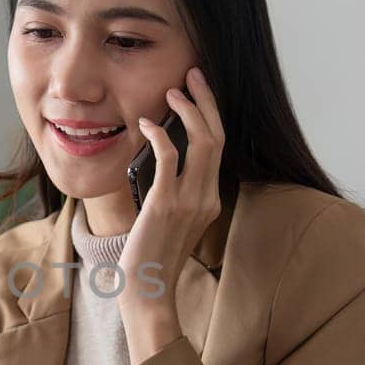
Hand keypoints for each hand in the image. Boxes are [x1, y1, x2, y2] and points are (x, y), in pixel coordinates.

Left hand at [118, 66, 225, 363]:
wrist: (148, 290)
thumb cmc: (151, 257)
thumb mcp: (170, 221)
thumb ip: (173, 193)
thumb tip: (160, 160)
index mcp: (210, 200)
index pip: (218, 147)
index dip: (210, 115)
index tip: (198, 91)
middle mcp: (207, 197)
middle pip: (217, 136)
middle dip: (206, 100)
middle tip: (192, 74)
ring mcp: (190, 200)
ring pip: (202, 141)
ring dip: (189, 110)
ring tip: (173, 90)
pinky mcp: (165, 203)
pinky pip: (169, 157)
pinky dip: (159, 134)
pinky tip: (146, 123)